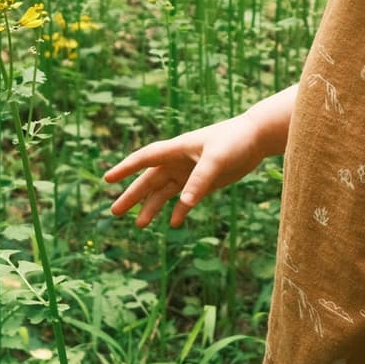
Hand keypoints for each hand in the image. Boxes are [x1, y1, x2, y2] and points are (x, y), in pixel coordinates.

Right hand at [103, 115, 265, 228]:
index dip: (126, 168)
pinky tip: (173, 224)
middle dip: (132, 195)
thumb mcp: (216, 160)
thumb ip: (199, 182)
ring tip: (139, 226)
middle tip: (114, 212)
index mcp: (177, 149)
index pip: (145, 158)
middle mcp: (179, 161)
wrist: (257, 138)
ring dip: (152, 207)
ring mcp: (191, 172)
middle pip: (150, 180)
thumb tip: (183, 205)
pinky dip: (179, 210)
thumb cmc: (235, 141)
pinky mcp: (204, 182)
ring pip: (165, 192)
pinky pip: (186, 199)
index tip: (107, 178)